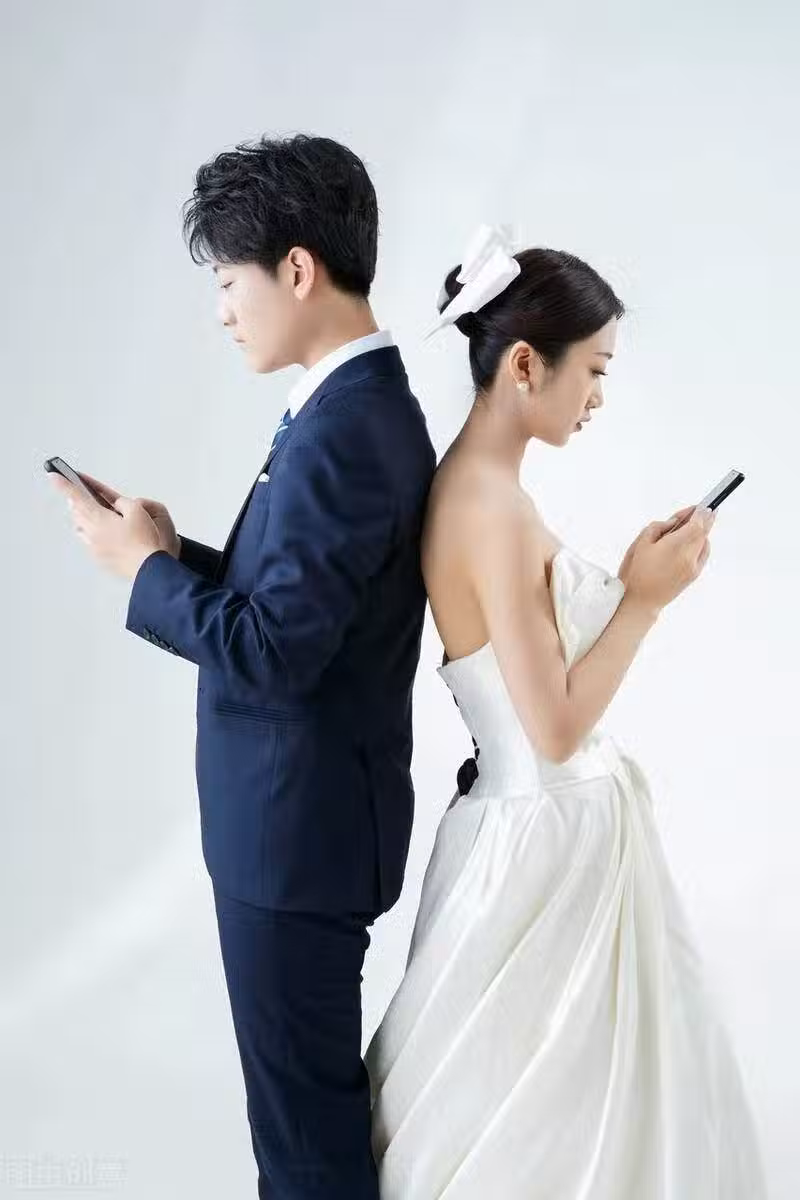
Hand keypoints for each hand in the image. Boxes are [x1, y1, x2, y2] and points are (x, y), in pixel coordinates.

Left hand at [48, 472, 168, 580]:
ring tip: (91, 512)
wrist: (149, 568)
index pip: (77, 497)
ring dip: (83, 518)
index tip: (54, 476)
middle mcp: (92, 534)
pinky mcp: (100, 559)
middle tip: (76, 493)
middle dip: (75, 501)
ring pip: (81, 529)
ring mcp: (95, 548)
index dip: (64, 485)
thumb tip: (114, 505)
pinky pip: (89, 543)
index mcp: (100, 519)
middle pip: (76, 513)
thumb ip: (122, 503)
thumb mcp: (138, 511)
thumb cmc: (145, 541)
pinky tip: (103, 533)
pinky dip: (92, 534)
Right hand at [617, 505, 714, 615]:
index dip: (701, 512)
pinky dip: (702, 543)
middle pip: (704, 532)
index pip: (697, 524)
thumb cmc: (638, 571)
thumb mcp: (642, 542)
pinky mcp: (694, 575)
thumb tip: (675, 522)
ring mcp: (693, 567)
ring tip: (695, 525)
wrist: (642, 599)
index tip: (703, 505)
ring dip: (702, 531)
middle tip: (706, 509)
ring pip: (705, 542)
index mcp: (675, 546)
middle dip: (705, 519)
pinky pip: (703, 553)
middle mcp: (688, 556)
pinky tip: (695, 540)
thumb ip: (660, 526)